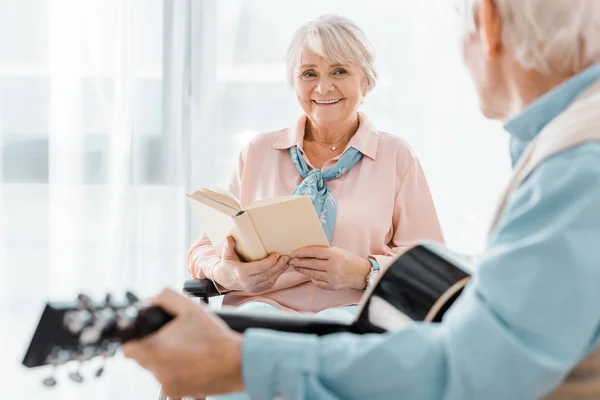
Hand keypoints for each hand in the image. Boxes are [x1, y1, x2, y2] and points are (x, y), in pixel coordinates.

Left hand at [122, 289, 243, 398]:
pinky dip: (177, 372)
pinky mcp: (177, 394)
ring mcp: (167, 385)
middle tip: (173, 338)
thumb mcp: (191, 308)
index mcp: (155, 350)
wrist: (237, 364)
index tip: (147, 334)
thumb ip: (166, 298)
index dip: (135, 339)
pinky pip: (169, 381)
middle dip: (153, 347)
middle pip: (142, 358)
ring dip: (165, 360)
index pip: (127, 348)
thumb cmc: (215, 337)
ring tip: (188, 350)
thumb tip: (151, 300)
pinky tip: (193, 362)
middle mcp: (157, 371)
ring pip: (156, 369)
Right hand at [213, 236, 289, 292]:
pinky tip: (282, 269)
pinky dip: (277, 276)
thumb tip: (229, 237)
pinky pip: (270, 284)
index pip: (258, 268)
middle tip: (286, 257)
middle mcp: (248, 282)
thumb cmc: (228, 265)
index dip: (269, 262)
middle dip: (278, 266)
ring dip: (280, 271)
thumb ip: (228, 246)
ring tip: (287, 262)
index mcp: (241, 273)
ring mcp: (253, 288)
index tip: (277, 255)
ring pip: (270, 280)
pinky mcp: (257, 290)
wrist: (225, 280)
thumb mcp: (226, 255)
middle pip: (267, 274)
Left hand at [290, 247, 370, 290]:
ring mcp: (333, 278)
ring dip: (303, 271)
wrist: (361, 273)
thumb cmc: (348, 260)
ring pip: (313, 274)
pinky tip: (309, 275)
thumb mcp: (338, 251)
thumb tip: (308, 253)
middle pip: (312, 264)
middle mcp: (333, 266)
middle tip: (292, 261)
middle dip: (300, 263)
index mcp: (334, 255)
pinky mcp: (333, 287)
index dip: (303, 252)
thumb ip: (325, 252)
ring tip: (297, 267)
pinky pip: (318, 283)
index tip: (295, 253)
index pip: (315, 252)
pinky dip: (313, 279)